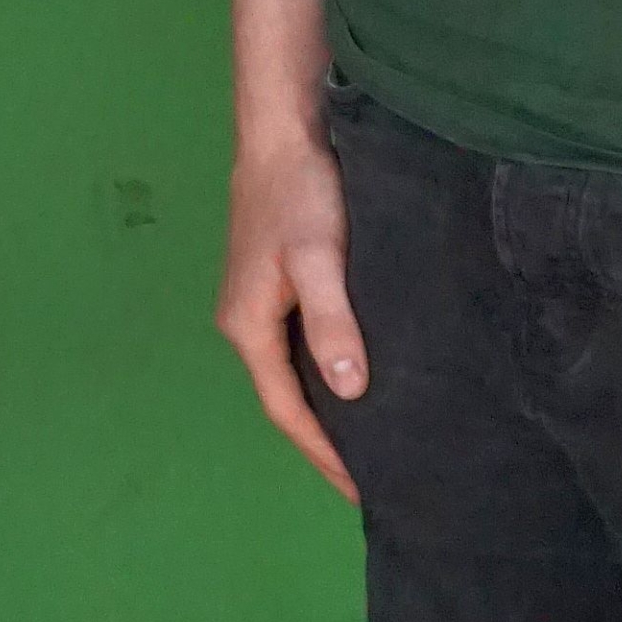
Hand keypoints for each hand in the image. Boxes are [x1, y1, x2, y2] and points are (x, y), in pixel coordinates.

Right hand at [218, 123, 366, 502]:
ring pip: (294, 372)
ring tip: (374, 439)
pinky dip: (328, 373)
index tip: (365, 489)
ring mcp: (258, 304)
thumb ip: (332, 321)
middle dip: (326, 441)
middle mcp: (245, 323)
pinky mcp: (276, 284)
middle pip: (287, 398)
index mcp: (248, 327)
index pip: (287, 411)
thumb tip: (349, 389)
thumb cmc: (301, 193)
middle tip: (376, 476)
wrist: (283, 132)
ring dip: (329, 409)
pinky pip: (302, 346)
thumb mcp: (320, 257)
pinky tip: (360, 378)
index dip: (324, 453)